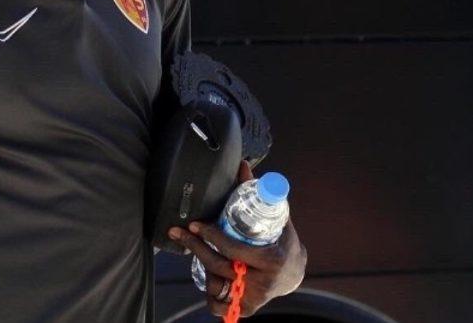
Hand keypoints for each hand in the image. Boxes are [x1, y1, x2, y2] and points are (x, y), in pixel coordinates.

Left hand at [167, 161, 307, 317]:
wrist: (293, 272)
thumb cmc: (280, 240)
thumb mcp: (274, 217)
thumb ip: (257, 194)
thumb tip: (242, 165)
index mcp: (271, 260)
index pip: (234, 249)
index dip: (211, 236)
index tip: (195, 224)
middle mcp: (262, 283)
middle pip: (218, 266)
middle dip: (195, 247)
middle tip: (179, 233)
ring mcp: (253, 299)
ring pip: (214, 285)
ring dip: (202, 267)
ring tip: (199, 251)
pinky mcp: (247, 309)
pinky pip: (218, 305)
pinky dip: (209, 293)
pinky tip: (207, 277)